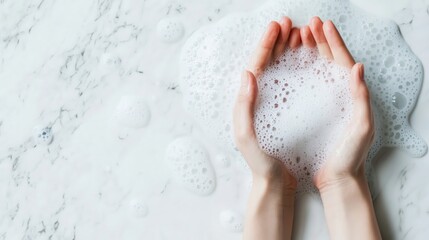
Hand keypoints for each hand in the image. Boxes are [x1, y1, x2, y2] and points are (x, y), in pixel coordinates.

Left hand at [233, 17, 299, 190]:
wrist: (272, 184)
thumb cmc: (260, 164)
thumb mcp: (248, 137)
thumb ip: (244, 107)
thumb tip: (247, 73)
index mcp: (246, 102)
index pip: (255, 64)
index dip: (266, 43)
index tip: (277, 26)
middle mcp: (255, 100)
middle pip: (265, 62)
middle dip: (275, 41)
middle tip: (287, 24)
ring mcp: (268, 105)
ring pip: (276, 70)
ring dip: (284, 51)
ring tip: (296, 35)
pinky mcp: (279, 112)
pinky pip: (285, 82)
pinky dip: (292, 67)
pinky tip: (300, 61)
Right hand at [300, 17, 374, 189]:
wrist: (338, 178)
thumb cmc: (349, 156)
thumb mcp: (361, 127)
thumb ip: (361, 98)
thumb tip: (358, 67)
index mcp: (352, 95)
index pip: (342, 61)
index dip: (333, 42)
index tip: (322, 25)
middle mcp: (339, 95)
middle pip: (330, 61)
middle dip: (320, 41)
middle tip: (309, 25)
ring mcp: (326, 102)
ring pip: (319, 70)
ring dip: (311, 52)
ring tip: (299, 38)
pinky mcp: (315, 112)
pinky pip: (309, 85)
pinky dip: (303, 71)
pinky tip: (294, 65)